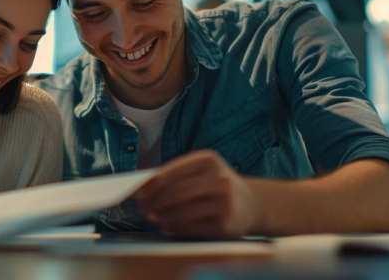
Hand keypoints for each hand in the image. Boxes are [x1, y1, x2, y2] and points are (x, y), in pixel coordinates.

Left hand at [133, 150, 255, 238]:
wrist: (252, 204)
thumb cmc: (216, 187)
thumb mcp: (202, 172)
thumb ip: (175, 176)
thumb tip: (141, 189)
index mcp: (208, 160)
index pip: (171, 172)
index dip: (150, 185)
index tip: (136, 193)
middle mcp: (219, 179)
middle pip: (175, 192)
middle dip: (153, 202)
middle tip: (141, 209)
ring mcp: (224, 202)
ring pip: (182, 211)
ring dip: (162, 217)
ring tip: (153, 218)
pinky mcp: (226, 224)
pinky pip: (191, 227)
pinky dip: (174, 227)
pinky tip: (167, 226)